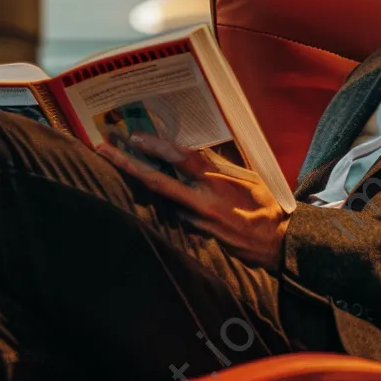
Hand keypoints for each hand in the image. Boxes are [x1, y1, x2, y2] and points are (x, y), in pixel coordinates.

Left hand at [94, 132, 289, 271]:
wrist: (277, 243)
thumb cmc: (267, 207)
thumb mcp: (249, 178)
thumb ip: (221, 165)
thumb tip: (197, 150)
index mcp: (217, 182)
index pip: (181, 158)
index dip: (157, 146)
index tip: (135, 137)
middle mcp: (202, 201)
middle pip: (156, 180)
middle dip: (127, 164)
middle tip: (103, 149)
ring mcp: (197, 220)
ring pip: (162, 198)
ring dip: (140, 181)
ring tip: (119, 162)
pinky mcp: (198, 234)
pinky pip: (176, 214)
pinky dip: (165, 201)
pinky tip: (154, 191)